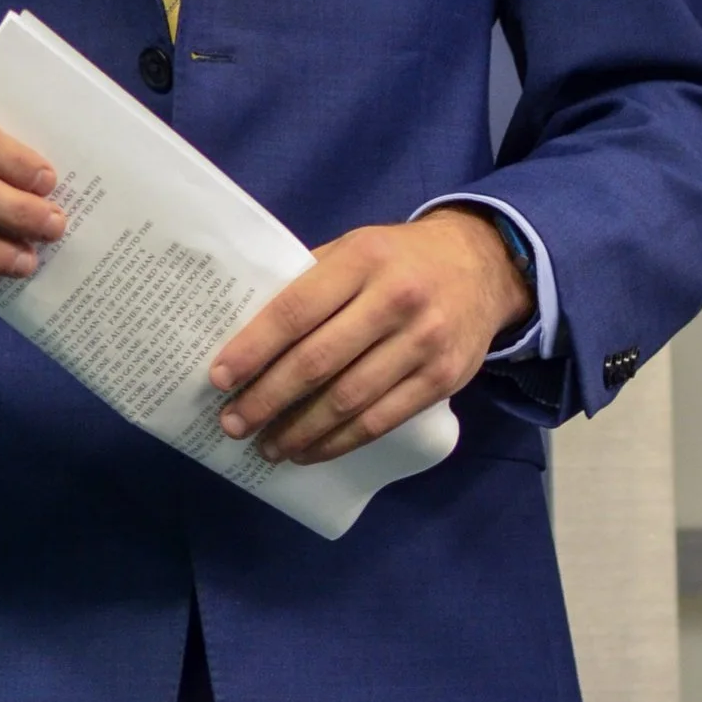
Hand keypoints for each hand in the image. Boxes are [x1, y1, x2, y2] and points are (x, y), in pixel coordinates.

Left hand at [208, 209, 533, 463]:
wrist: (484, 267)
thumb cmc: (398, 260)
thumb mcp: (354, 250)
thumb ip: (308, 284)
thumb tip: (243, 335)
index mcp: (362, 260)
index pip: (295, 310)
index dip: (253, 349)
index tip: (218, 378)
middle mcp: (396, 299)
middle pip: (317, 362)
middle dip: (267, 399)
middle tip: (232, 424)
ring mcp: (424, 342)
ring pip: (348, 400)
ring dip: (299, 431)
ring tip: (265, 447)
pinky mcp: (443, 378)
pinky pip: (381, 421)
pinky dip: (339, 441)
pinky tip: (309, 451)